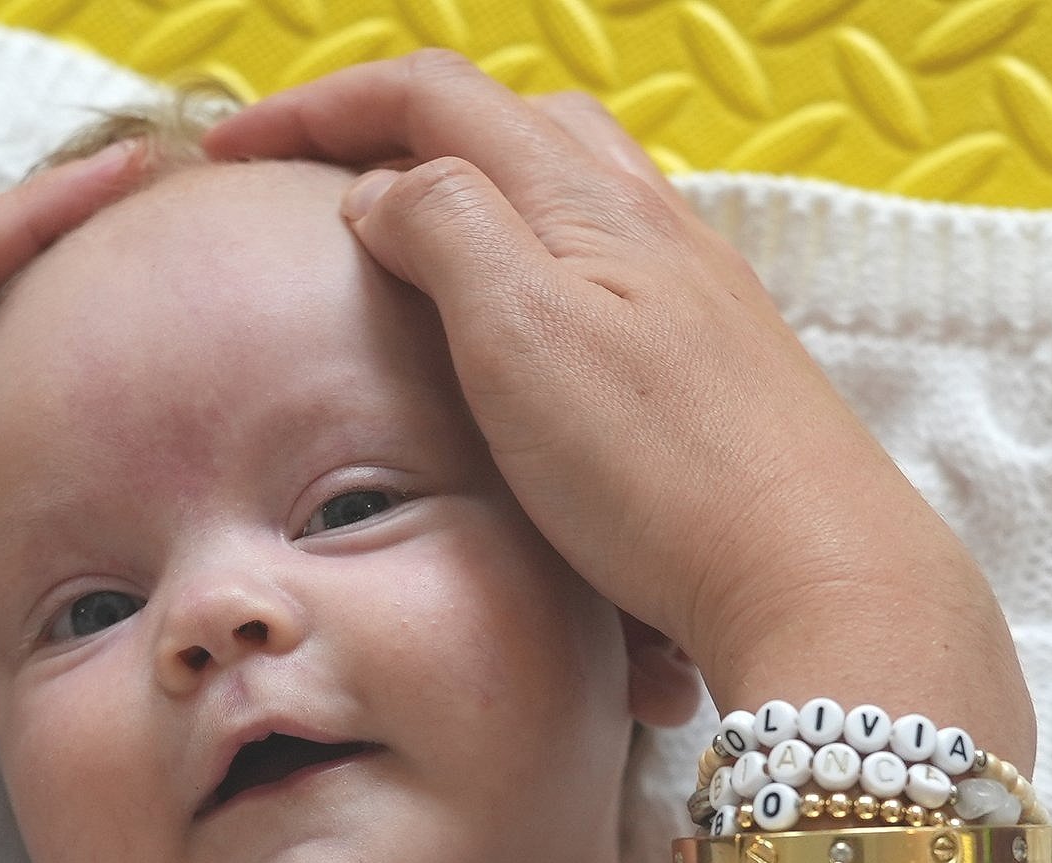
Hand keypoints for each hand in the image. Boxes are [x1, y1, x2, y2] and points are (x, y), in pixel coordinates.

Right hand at [205, 53, 1029, 754]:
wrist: (821, 577)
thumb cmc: (665, 470)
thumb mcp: (521, 334)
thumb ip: (444, 229)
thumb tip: (385, 191)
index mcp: (587, 199)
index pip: (432, 96)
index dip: (318, 109)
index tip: (230, 154)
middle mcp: (651, 225)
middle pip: (514, 124)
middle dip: (404, 130)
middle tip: (323, 182)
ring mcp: (696, 296)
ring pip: (571, 197)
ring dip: (478, 199)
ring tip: (413, 255)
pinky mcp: (720, 370)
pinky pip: (611, 277)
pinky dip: (538, 273)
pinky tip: (526, 346)